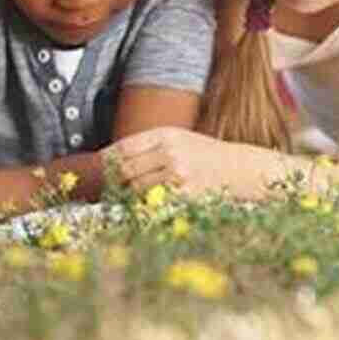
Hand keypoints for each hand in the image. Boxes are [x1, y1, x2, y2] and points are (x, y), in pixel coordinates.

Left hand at [103, 127, 235, 195]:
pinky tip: (150, 203)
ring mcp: (178, 174)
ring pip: (136, 188)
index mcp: (167, 134)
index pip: (123, 147)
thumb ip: (149, 147)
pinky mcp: (184, 194)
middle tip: (111, 186)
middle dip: (115, 180)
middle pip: (125, 169)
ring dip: (129, 194)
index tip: (100, 168)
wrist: (239, 169)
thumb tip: (112, 161)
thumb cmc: (206, 155)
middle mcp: (171, 152)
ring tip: (131, 195)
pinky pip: (153, 203)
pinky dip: (146, 205)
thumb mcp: (179, 139)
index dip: (106, 160)